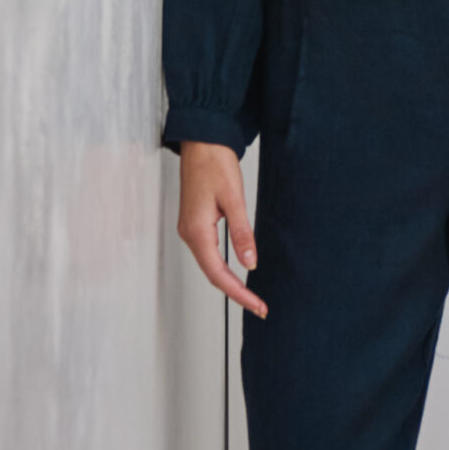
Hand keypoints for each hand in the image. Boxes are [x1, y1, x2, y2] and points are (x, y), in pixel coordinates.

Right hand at [177, 140, 268, 317]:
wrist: (202, 142)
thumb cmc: (215, 164)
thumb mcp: (234, 199)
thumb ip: (242, 233)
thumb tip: (249, 262)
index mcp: (197, 230)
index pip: (218, 273)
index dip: (239, 293)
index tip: (257, 305)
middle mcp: (189, 234)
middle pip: (212, 274)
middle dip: (236, 293)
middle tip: (259, 306)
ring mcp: (190, 229)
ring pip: (209, 265)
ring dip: (229, 282)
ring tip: (251, 296)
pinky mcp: (195, 224)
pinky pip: (208, 253)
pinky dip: (222, 268)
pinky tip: (236, 273)